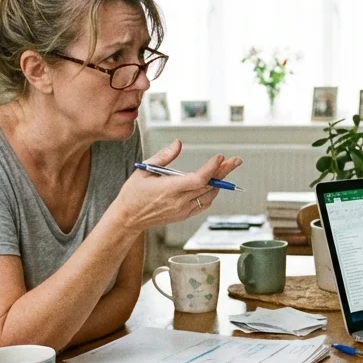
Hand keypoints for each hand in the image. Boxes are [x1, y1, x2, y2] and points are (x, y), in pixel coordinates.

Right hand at [109, 140, 242, 231]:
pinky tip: (213, 185)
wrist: (128, 218)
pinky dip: (211, 193)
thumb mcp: (144, 169)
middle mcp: (179, 201)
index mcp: (169, 189)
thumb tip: (178, 143)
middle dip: (224, 171)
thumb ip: (164, 156)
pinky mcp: (184, 215)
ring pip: (209, 196)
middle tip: (235, 160)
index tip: (221, 157)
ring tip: (226, 169)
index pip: (198, 179)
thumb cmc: (133, 193)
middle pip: (209, 186)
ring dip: (220, 183)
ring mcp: (183, 210)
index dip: (212, 168)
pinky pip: (203, 204)